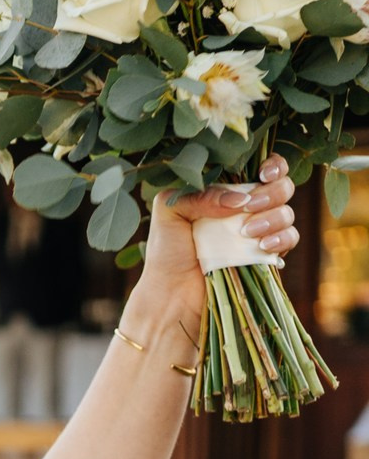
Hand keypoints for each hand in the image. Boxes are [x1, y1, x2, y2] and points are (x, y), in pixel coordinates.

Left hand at [142, 153, 300, 297]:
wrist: (173, 293)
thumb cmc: (167, 251)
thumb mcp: (170, 212)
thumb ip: (199, 195)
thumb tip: (240, 199)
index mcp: (225, 192)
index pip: (260, 167)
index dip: (272, 165)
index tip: (264, 173)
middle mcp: (246, 208)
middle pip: (282, 186)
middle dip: (272, 192)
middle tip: (249, 206)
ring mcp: (259, 231)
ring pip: (287, 212)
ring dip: (273, 217)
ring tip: (246, 232)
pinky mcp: (267, 254)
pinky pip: (290, 238)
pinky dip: (282, 238)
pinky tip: (262, 246)